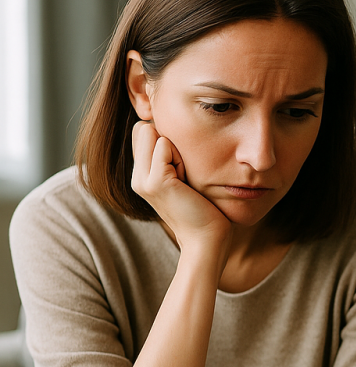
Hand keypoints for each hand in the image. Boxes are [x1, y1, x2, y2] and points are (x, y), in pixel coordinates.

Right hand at [130, 121, 230, 255]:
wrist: (207, 239)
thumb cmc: (204, 209)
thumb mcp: (182, 178)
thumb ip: (170, 156)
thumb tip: (166, 126)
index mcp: (141, 176)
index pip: (141, 131)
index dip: (164, 141)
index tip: (180, 170)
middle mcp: (136, 178)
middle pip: (142, 128)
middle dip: (167, 143)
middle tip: (182, 173)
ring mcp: (142, 180)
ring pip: (152, 133)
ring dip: (176, 151)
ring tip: (185, 180)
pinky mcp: (155, 182)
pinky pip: (164, 145)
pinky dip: (180, 159)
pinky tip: (186, 183)